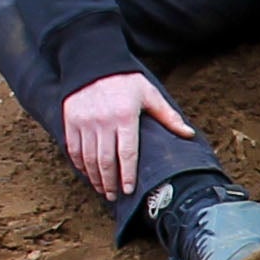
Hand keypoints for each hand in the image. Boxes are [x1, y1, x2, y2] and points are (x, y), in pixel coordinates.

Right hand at [61, 68, 193, 200]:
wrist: (94, 64)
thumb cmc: (126, 81)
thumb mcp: (149, 95)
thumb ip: (168, 116)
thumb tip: (189, 134)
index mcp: (125, 116)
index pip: (126, 153)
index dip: (127, 175)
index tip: (129, 190)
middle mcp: (102, 120)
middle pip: (106, 161)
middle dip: (110, 182)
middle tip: (114, 195)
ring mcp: (84, 121)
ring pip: (88, 158)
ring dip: (95, 178)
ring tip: (103, 190)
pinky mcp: (70, 120)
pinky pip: (73, 149)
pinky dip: (80, 165)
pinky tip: (88, 174)